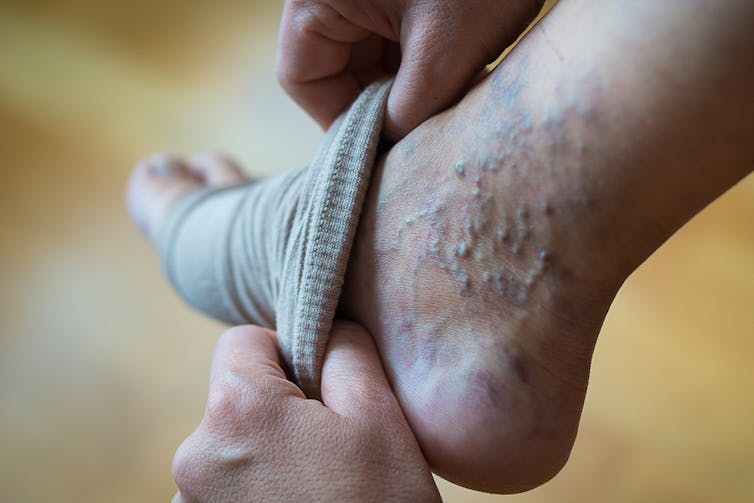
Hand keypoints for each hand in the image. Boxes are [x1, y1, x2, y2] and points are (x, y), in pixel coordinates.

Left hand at [171, 321, 439, 501]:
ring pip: (231, 446)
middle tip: (328, 445)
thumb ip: (345, 352)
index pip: (242, 340)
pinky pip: (223, 488)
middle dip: (277, 408)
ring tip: (314, 487)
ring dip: (264, 453)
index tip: (316, 386)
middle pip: (234, 397)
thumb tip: (326, 327)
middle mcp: (193, 457)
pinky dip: (253, 490)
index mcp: (236, 412)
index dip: (285, 351)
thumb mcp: (379, 415)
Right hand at [276, 0, 543, 139]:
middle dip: (378, 104)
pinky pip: (395, 39)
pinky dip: (420, 62)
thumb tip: (388, 150)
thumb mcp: (445, 50)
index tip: (379, 149)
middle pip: (336, 68)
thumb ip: (408, 110)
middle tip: (419, 129)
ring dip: (403, 86)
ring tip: (447, 96)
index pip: (302, 76)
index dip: (338, 121)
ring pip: (369, 56)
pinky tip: (456, 72)